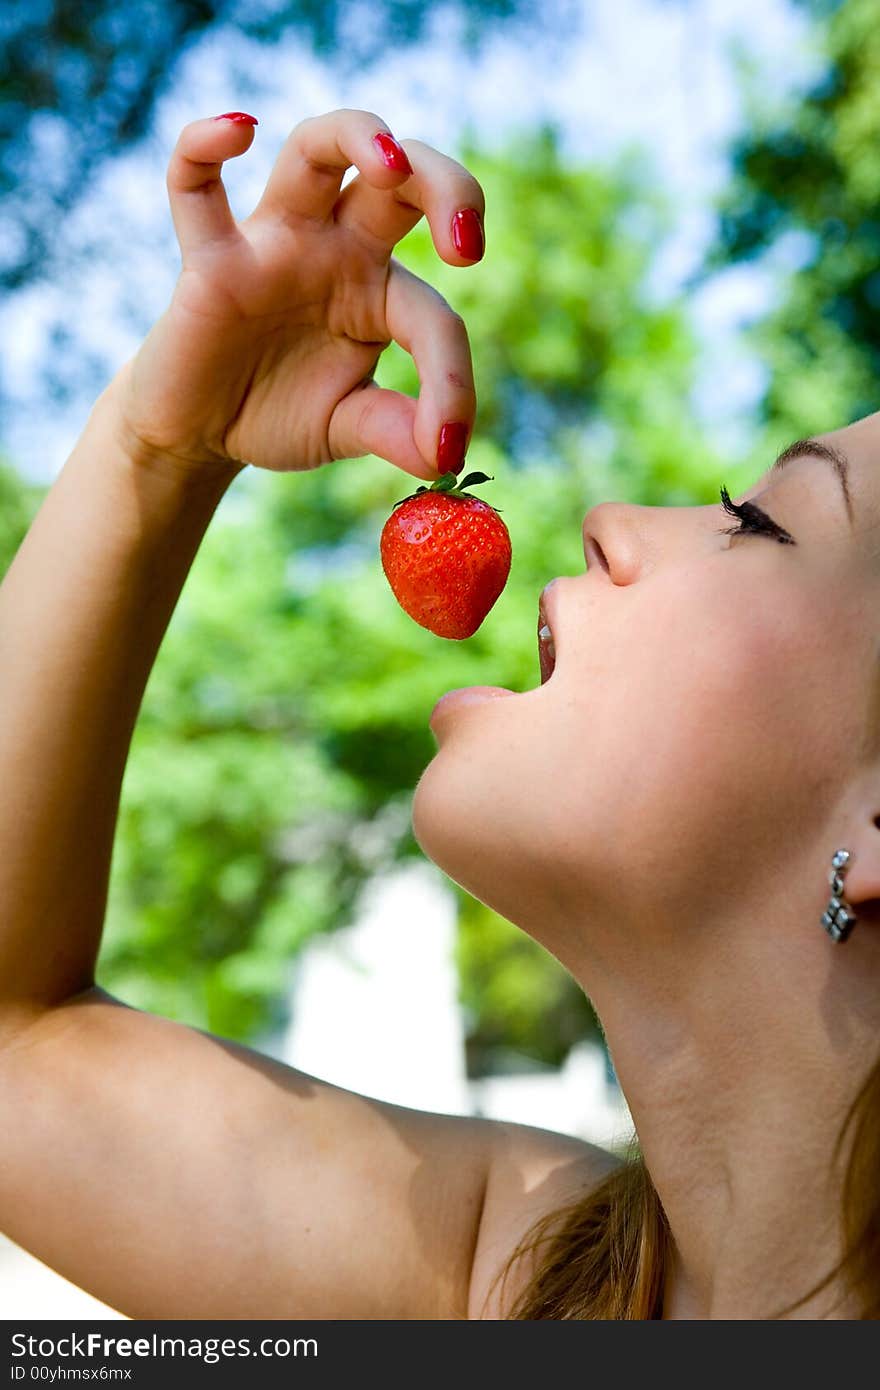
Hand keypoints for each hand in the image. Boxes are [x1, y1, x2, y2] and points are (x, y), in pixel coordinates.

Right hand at [113, 109, 484, 481]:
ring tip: (391, 162)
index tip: (447, 444)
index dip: (450, 379)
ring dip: (358, 137)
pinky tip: (239, 130)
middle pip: (399, 180)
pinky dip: (204, 144)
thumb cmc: (278, 412)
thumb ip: (396, 432)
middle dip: (446, 187)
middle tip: (467, 248)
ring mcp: (273, 244)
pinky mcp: (209, 260)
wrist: (201, 432)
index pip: (431, 314)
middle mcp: (335, 250)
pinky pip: (194, 185)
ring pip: (315, 151)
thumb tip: (445, 456)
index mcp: (378, 291)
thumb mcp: (348, 425)